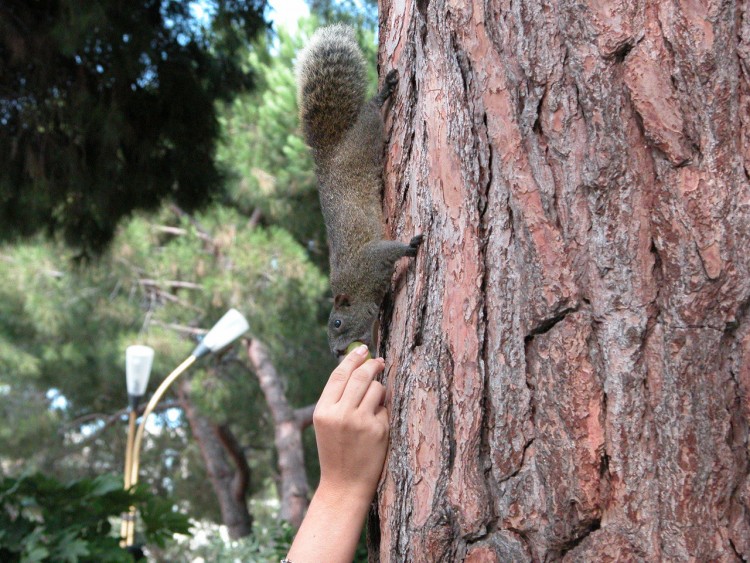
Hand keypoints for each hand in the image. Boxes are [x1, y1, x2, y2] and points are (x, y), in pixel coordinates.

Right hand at [313, 344, 388, 501]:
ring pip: (376, 388)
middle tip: (379, 361)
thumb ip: (337, 397)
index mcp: (323, 411)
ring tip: (373, 405)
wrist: (344, 485)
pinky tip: (377, 423)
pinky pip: (386, 407)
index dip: (352, 358)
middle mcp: (341, 414)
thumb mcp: (327, 423)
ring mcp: (360, 422)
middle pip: (360, 376)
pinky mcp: (378, 430)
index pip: (339, 375)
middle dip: (372, 365)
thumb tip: (357, 365)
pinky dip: (384, 410)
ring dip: (379, 390)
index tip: (362, 349)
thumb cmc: (336, 451)